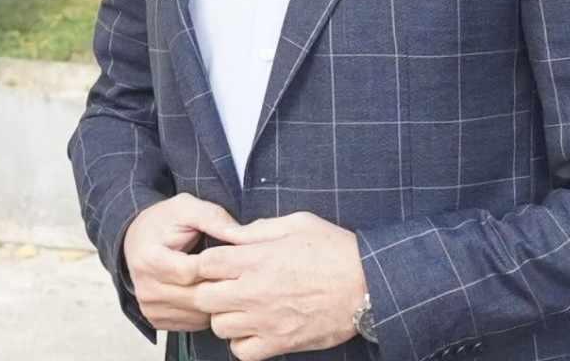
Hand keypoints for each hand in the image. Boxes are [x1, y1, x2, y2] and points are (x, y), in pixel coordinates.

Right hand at [123, 193, 240, 331]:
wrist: (138, 238)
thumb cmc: (164, 221)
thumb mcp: (188, 206)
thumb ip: (213, 217)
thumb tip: (241, 234)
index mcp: (149, 259)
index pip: (189, 272)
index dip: (215, 265)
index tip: (233, 256)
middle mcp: (146, 288)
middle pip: (194, 296)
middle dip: (221, 283)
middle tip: (241, 271)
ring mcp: (150, 307)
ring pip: (196, 313)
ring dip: (217, 299)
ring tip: (229, 279)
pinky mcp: (157, 319)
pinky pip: (192, 323)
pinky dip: (207, 310)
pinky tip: (214, 291)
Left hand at [193, 211, 367, 360]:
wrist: (365, 284)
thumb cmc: (334, 249)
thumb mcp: (298, 223)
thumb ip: (260, 228)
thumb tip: (233, 233)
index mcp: (259, 258)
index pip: (206, 262)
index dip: (207, 260)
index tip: (218, 260)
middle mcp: (255, 291)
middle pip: (204, 297)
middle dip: (210, 287)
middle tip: (226, 282)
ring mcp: (265, 321)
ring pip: (219, 326)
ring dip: (225, 314)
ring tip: (242, 304)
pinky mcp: (278, 343)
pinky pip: (240, 352)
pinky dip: (241, 341)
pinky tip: (254, 326)